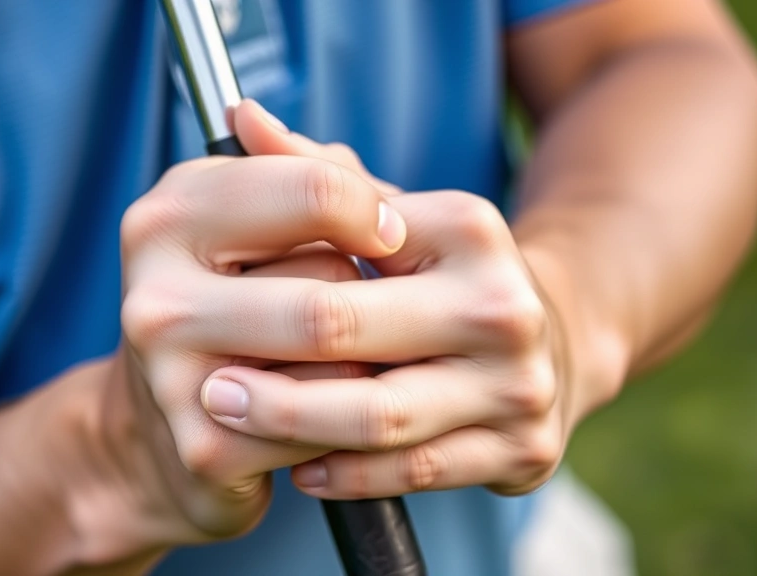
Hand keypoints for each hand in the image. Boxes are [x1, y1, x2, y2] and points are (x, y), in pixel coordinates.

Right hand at [89, 101, 407, 552]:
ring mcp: (173, 375)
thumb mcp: (256, 224)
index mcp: (169, 218)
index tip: (384, 234)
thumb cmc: (237, 305)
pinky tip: (318, 414)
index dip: (371, 210)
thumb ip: (298, 171)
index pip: (313, 187)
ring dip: (364, 360)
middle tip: (355, 308)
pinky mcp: (205, 446)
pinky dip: (345, 420)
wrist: (160, 429)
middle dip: (367, 295)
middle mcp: (157, 293)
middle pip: (331, 277)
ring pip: (336, 354)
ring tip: (334, 361)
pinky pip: (326, 425)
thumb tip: (256, 112)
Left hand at [197, 111, 589, 498]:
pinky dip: (349, 474)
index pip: (347, 249)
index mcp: (469, 231)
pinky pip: (414, 471)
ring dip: (295, 424)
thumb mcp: (392, 215)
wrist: (548, 339)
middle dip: (269, 365)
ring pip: (380, 418)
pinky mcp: (525, 449)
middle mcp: (503, 306)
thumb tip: (240, 118)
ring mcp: (520, 384)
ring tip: (240, 422)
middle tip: (208, 385)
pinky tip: (301, 467)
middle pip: (352, 337)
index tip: (213, 302)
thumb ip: (316, 172)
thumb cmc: (441, 275)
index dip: (271, 278)